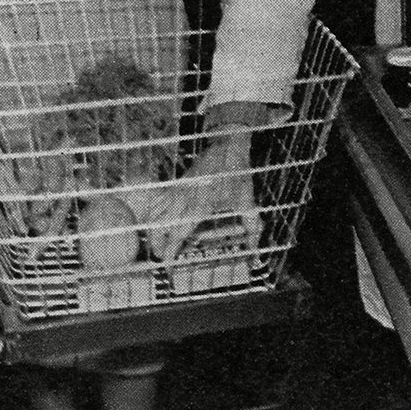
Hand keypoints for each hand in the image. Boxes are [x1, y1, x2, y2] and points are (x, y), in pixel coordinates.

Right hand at [144, 130, 260, 262]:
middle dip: (156, 245)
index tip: (167, 265)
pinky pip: (158, 202)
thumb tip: (256, 247)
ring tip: (160, 244)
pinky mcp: (176, 183)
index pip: (176, 234)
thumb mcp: (246, 199)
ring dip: (154, 231)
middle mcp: (182, 200)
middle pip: (158, 227)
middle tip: (163, 257)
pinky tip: (160, 222)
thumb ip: (251, 224)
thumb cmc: (237, 172)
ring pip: (154, 215)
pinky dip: (155, 214)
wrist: (227, 144)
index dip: (169, 252)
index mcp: (198, 206)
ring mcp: (176, 190)